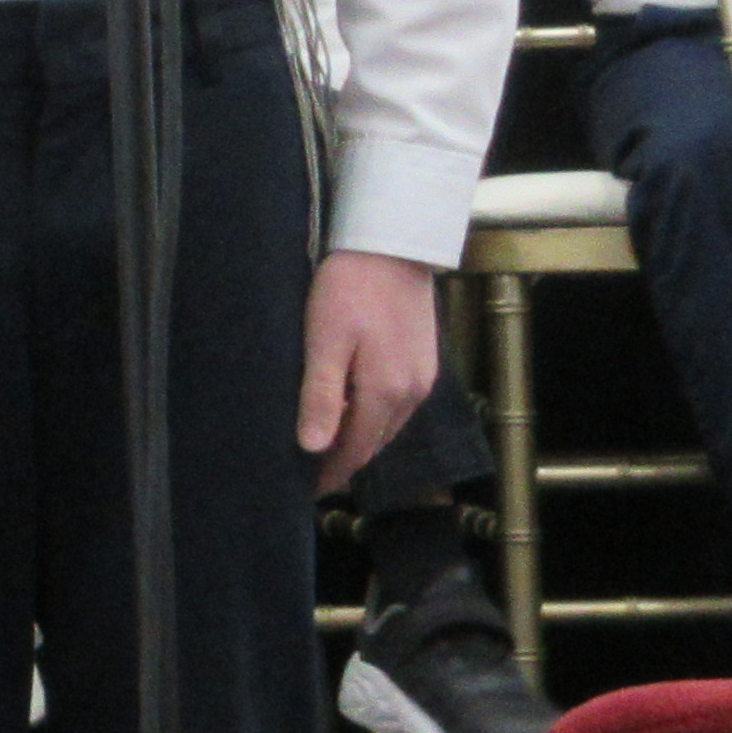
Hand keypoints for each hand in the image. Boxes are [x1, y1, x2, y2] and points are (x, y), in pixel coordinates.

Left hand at [297, 250, 444, 494]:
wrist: (392, 244)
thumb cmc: (350, 287)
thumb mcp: (324, 340)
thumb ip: (322, 396)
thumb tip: (314, 448)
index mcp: (387, 392)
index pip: (355, 450)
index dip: (330, 472)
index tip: (307, 488)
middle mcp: (412, 393)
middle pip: (374, 442)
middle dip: (345, 460)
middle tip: (313, 472)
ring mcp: (423, 377)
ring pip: (388, 425)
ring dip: (361, 439)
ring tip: (329, 446)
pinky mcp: (424, 360)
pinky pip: (398, 404)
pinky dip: (375, 416)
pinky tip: (355, 410)